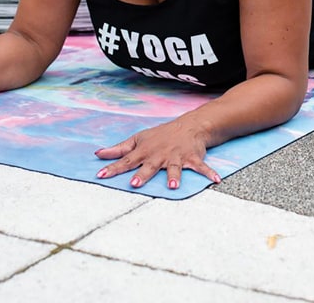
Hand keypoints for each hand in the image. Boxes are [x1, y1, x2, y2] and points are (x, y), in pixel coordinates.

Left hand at [95, 118, 220, 189]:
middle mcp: (159, 155)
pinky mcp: (192, 158)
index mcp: (144, 151)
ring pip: (174, 168)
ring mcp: (176, 157)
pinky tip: (215, 180)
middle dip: (142, 175)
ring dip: (175, 176)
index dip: (113, 168)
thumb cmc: (160, 136)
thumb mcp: (137, 140)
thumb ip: (118, 149)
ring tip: (173, 186)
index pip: (126, 160)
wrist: (188, 126)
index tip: (100, 176)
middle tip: (135, 183)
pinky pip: (201, 167)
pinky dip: (209, 173)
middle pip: (149, 166)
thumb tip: (98, 154)